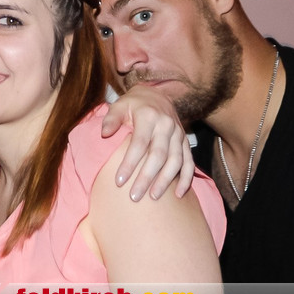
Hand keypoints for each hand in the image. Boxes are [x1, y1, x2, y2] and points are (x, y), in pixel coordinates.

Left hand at [102, 85, 193, 200]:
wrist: (156, 95)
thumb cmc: (134, 104)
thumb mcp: (120, 105)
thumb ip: (111, 119)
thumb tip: (104, 134)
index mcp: (149, 117)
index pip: (139, 144)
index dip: (130, 163)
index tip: (119, 181)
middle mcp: (166, 126)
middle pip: (158, 156)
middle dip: (146, 178)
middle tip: (134, 196)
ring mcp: (178, 135)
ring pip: (175, 162)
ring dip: (165, 181)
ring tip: (153, 197)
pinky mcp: (185, 142)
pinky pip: (189, 162)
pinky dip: (186, 179)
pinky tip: (179, 195)